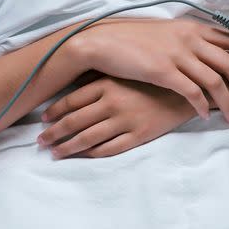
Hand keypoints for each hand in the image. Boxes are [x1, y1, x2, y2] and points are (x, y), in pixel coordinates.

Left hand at [37, 76, 196, 158]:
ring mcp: (124, 121)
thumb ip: (102, 79)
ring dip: (67, 147)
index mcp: (107, 85)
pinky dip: (92, 154)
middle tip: (41, 142)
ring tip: (55, 153)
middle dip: (54, 134)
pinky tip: (82, 156)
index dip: (54, 113)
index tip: (44, 121)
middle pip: (73, 122)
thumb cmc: (153, 78)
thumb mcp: (126, 72)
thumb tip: (74, 83)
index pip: (71, 101)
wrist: (187, 89)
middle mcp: (112, 103)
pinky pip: (109, 149)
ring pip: (87, 138)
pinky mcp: (137, 135)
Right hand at [70, 18, 228, 123]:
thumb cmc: (132, 40)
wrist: (102, 42)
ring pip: (215, 81)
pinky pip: (192, 92)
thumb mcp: (166, 34)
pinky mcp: (163, 71)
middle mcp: (190, 39)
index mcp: (193, 28)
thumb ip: (188, 41)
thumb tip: (206, 54)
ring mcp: (177, 54)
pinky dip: (203, 106)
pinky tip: (206, 116)